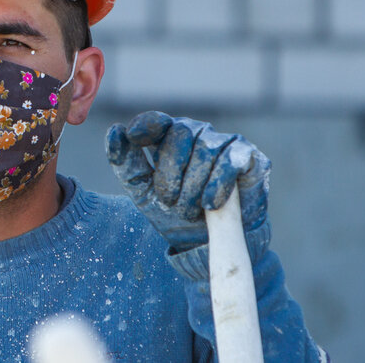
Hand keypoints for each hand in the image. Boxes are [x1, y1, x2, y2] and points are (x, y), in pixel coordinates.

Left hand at [105, 111, 269, 251]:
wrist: (209, 242)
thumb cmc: (173, 210)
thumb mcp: (142, 190)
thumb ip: (125, 162)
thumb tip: (114, 130)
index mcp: (168, 136)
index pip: (155, 120)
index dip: (145, 126)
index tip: (134, 137)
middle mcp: (197, 132)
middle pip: (180, 134)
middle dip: (170, 173)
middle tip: (170, 200)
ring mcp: (225, 142)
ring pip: (205, 150)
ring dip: (193, 187)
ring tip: (191, 210)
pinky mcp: (250, 158)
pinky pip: (231, 161)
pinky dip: (218, 184)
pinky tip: (210, 204)